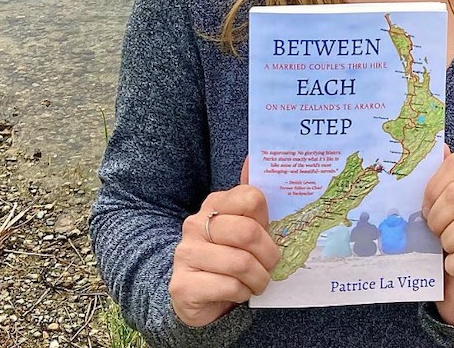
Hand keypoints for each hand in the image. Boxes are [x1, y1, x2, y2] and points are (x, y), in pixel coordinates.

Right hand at [169, 159, 280, 326]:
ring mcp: (185, 254)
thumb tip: (252, 157)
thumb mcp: (243, 227)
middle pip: (248, 232)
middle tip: (270, 266)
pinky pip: (228, 286)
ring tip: (257, 282)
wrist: (197, 297)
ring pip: (240, 263)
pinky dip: (242, 293)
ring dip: (258, 279)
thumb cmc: (228, 257)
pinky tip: (239, 292)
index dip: (267, 221)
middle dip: (268, 255)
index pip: (251, 198)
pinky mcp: (183, 285)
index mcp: (214, 203)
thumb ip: (250, 199)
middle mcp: (195, 224)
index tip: (269, 235)